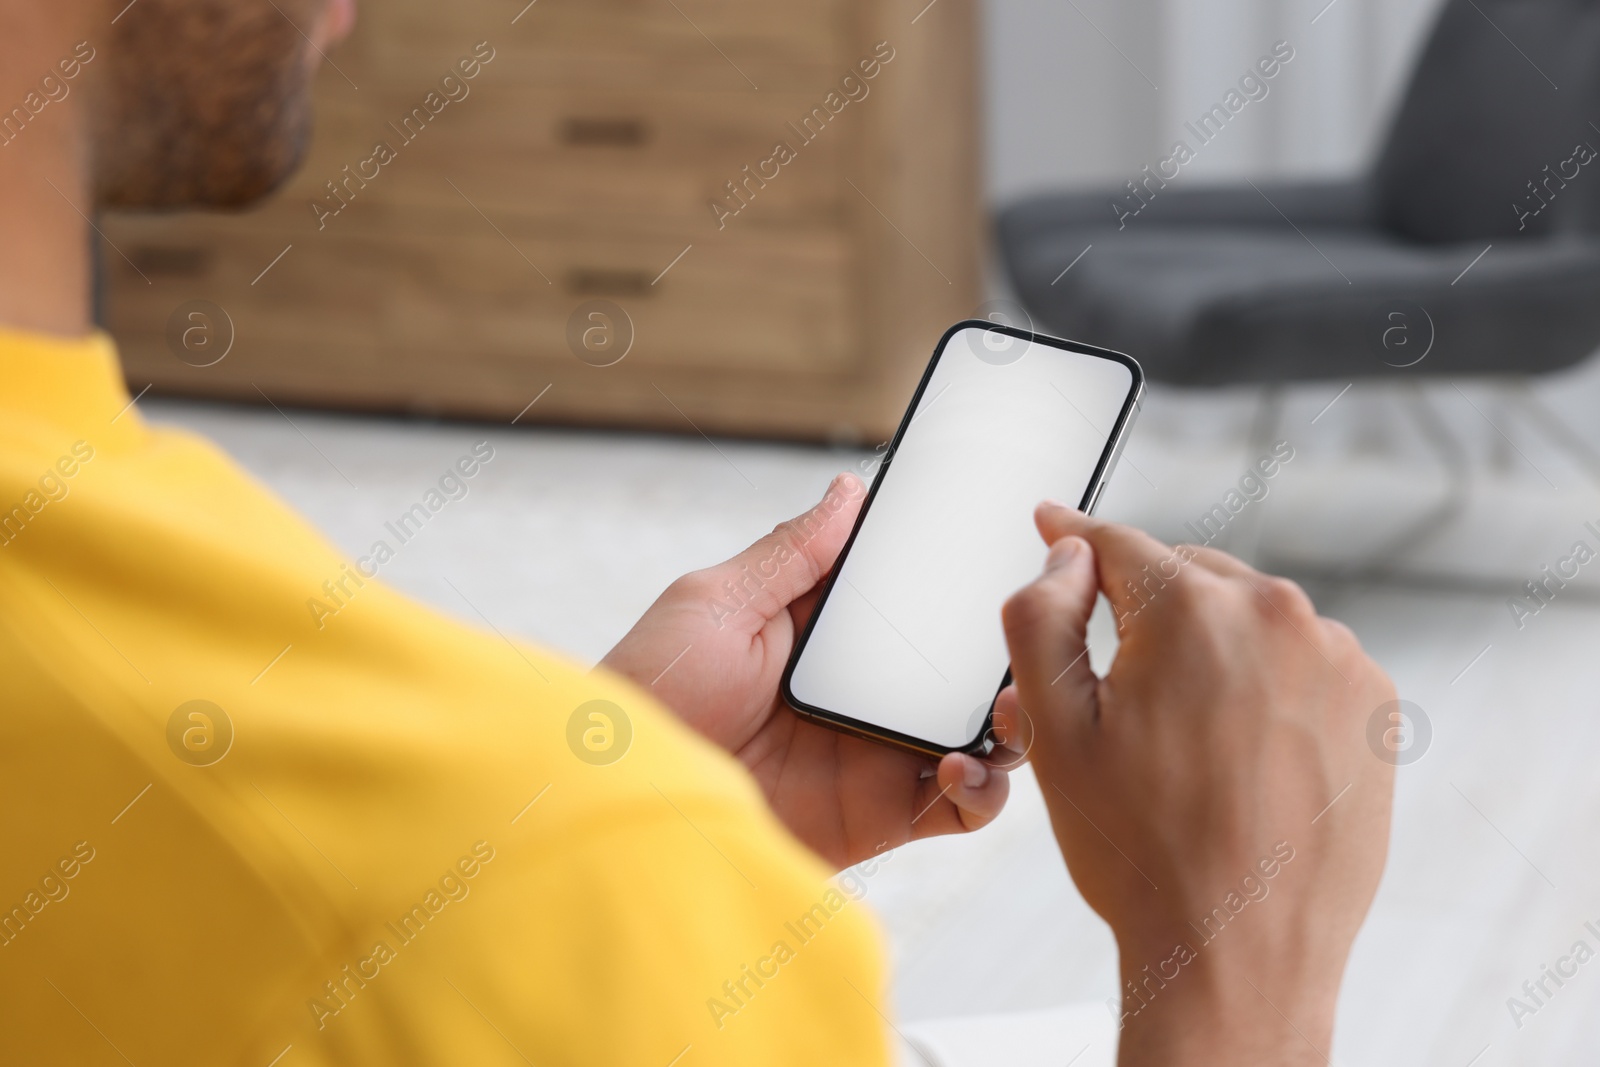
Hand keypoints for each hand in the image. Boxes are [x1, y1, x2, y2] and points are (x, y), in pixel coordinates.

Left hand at [602, 473, 1018, 869]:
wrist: (620, 795)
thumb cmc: (651, 691)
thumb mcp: (717, 603)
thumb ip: (792, 553)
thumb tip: (851, 490)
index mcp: (826, 633)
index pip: (912, 601)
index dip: (962, 581)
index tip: (1011, 553)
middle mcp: (862, 692)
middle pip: (961, 668)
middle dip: (1011, 651)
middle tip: (1041, 630)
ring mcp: (876, 754)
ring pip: (981, 735)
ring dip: (1015, 718)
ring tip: (1008, 704)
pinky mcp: (880, 816)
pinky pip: (959, 807)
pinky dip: (985, 788)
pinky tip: (961, 764)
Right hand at [1000, 503, 1394, 1065]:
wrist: (1239, 954)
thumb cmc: (1143, 853)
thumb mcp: (1054, 732)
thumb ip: (1038, 617)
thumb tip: (1066, 553)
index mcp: (1193, 610)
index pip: (1115, 544)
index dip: (1071, 539)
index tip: (1053, 526)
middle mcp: (1278, 616)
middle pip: (1184, 578)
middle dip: (1142, 615)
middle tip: (1109, 692)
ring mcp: (1338, 660)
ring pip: (1246, 621)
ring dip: (1208, 652)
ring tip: (1182, 742)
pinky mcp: (1374, 707)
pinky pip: (1301, 664)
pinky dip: (1265, 688)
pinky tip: (1238, 755)